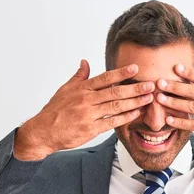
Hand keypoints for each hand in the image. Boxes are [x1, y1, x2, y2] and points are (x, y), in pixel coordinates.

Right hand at [14, 60, 154, 160]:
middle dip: (134, 88)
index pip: (105, 78)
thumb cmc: (55, 111)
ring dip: (134, 102)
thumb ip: (79, 76)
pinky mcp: (90, 129)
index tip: (135, 69)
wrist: (44, 131)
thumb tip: (85, 62)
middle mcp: (86, 100)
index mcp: (82, 89)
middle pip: (114, 91)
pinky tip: (136, 113)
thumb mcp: (65, 90)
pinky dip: (125, 117)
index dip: (121, 73)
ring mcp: (89, 115)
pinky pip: (111, 122)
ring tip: (148, 98)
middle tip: (150, 84)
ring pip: (116, 106)